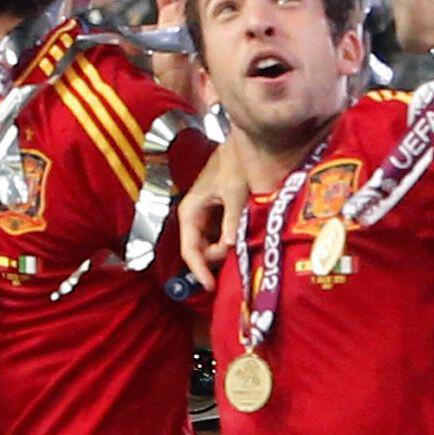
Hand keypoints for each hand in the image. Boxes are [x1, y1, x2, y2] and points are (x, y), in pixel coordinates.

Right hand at [176, 140, 247, 291]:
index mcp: (190, 212)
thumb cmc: (233, 166)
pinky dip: (231, 243)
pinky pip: (220, 238)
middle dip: (216, 259)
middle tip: (237, 254)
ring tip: (243, 244)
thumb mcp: (234, 193)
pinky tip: (244, 241)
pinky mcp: (218, 217)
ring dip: (224, 252)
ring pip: (210, 246)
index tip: (211, 287)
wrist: (242, 147)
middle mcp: (194, 217)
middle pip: (200, 251)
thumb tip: (229, 245)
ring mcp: (206, 218)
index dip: (198, 270)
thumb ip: (231, 220)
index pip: (189, 250)